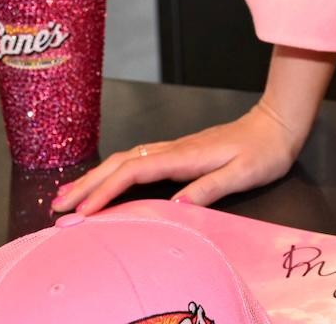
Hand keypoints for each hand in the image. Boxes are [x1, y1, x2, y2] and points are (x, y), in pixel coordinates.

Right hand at [51, 101, 305, 215]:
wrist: (278, 124)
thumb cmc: (265, 151)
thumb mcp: (244, 173)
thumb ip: (210, 187)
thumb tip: (175, 204)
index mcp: (184, 156)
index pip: (135, 173)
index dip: (107, 191)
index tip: (84, 211)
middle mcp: (173, 149)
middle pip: (120, 164)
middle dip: (87, 184)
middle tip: (57, 204)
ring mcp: (174, 149)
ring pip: (124, 160)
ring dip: (95, 177)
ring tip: (68, 194)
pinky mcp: (178, 152)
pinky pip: (135, 161)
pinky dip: (113, 171)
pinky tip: (104, 180)